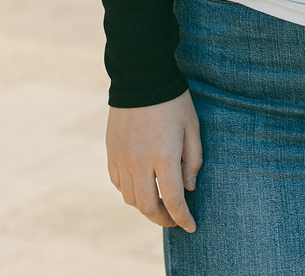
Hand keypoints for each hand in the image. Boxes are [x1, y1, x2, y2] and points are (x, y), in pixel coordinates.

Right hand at [106, 91, 202, 231]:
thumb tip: (189, 188)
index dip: (183, 219)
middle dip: (163, 219)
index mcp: (164, 157)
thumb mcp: (192, 127)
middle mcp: (140, 162)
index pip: (174, 201)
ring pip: (130, 198)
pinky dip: (130, 191)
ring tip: (159, 203)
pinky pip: (118, 182)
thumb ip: (193, 160)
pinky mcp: (111, 151)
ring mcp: (122, 158)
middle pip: (147, 207)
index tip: (191, 227)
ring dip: (145, 207)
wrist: (141, 77)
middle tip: (174, 220)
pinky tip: (142, 186)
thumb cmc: (173, 101)